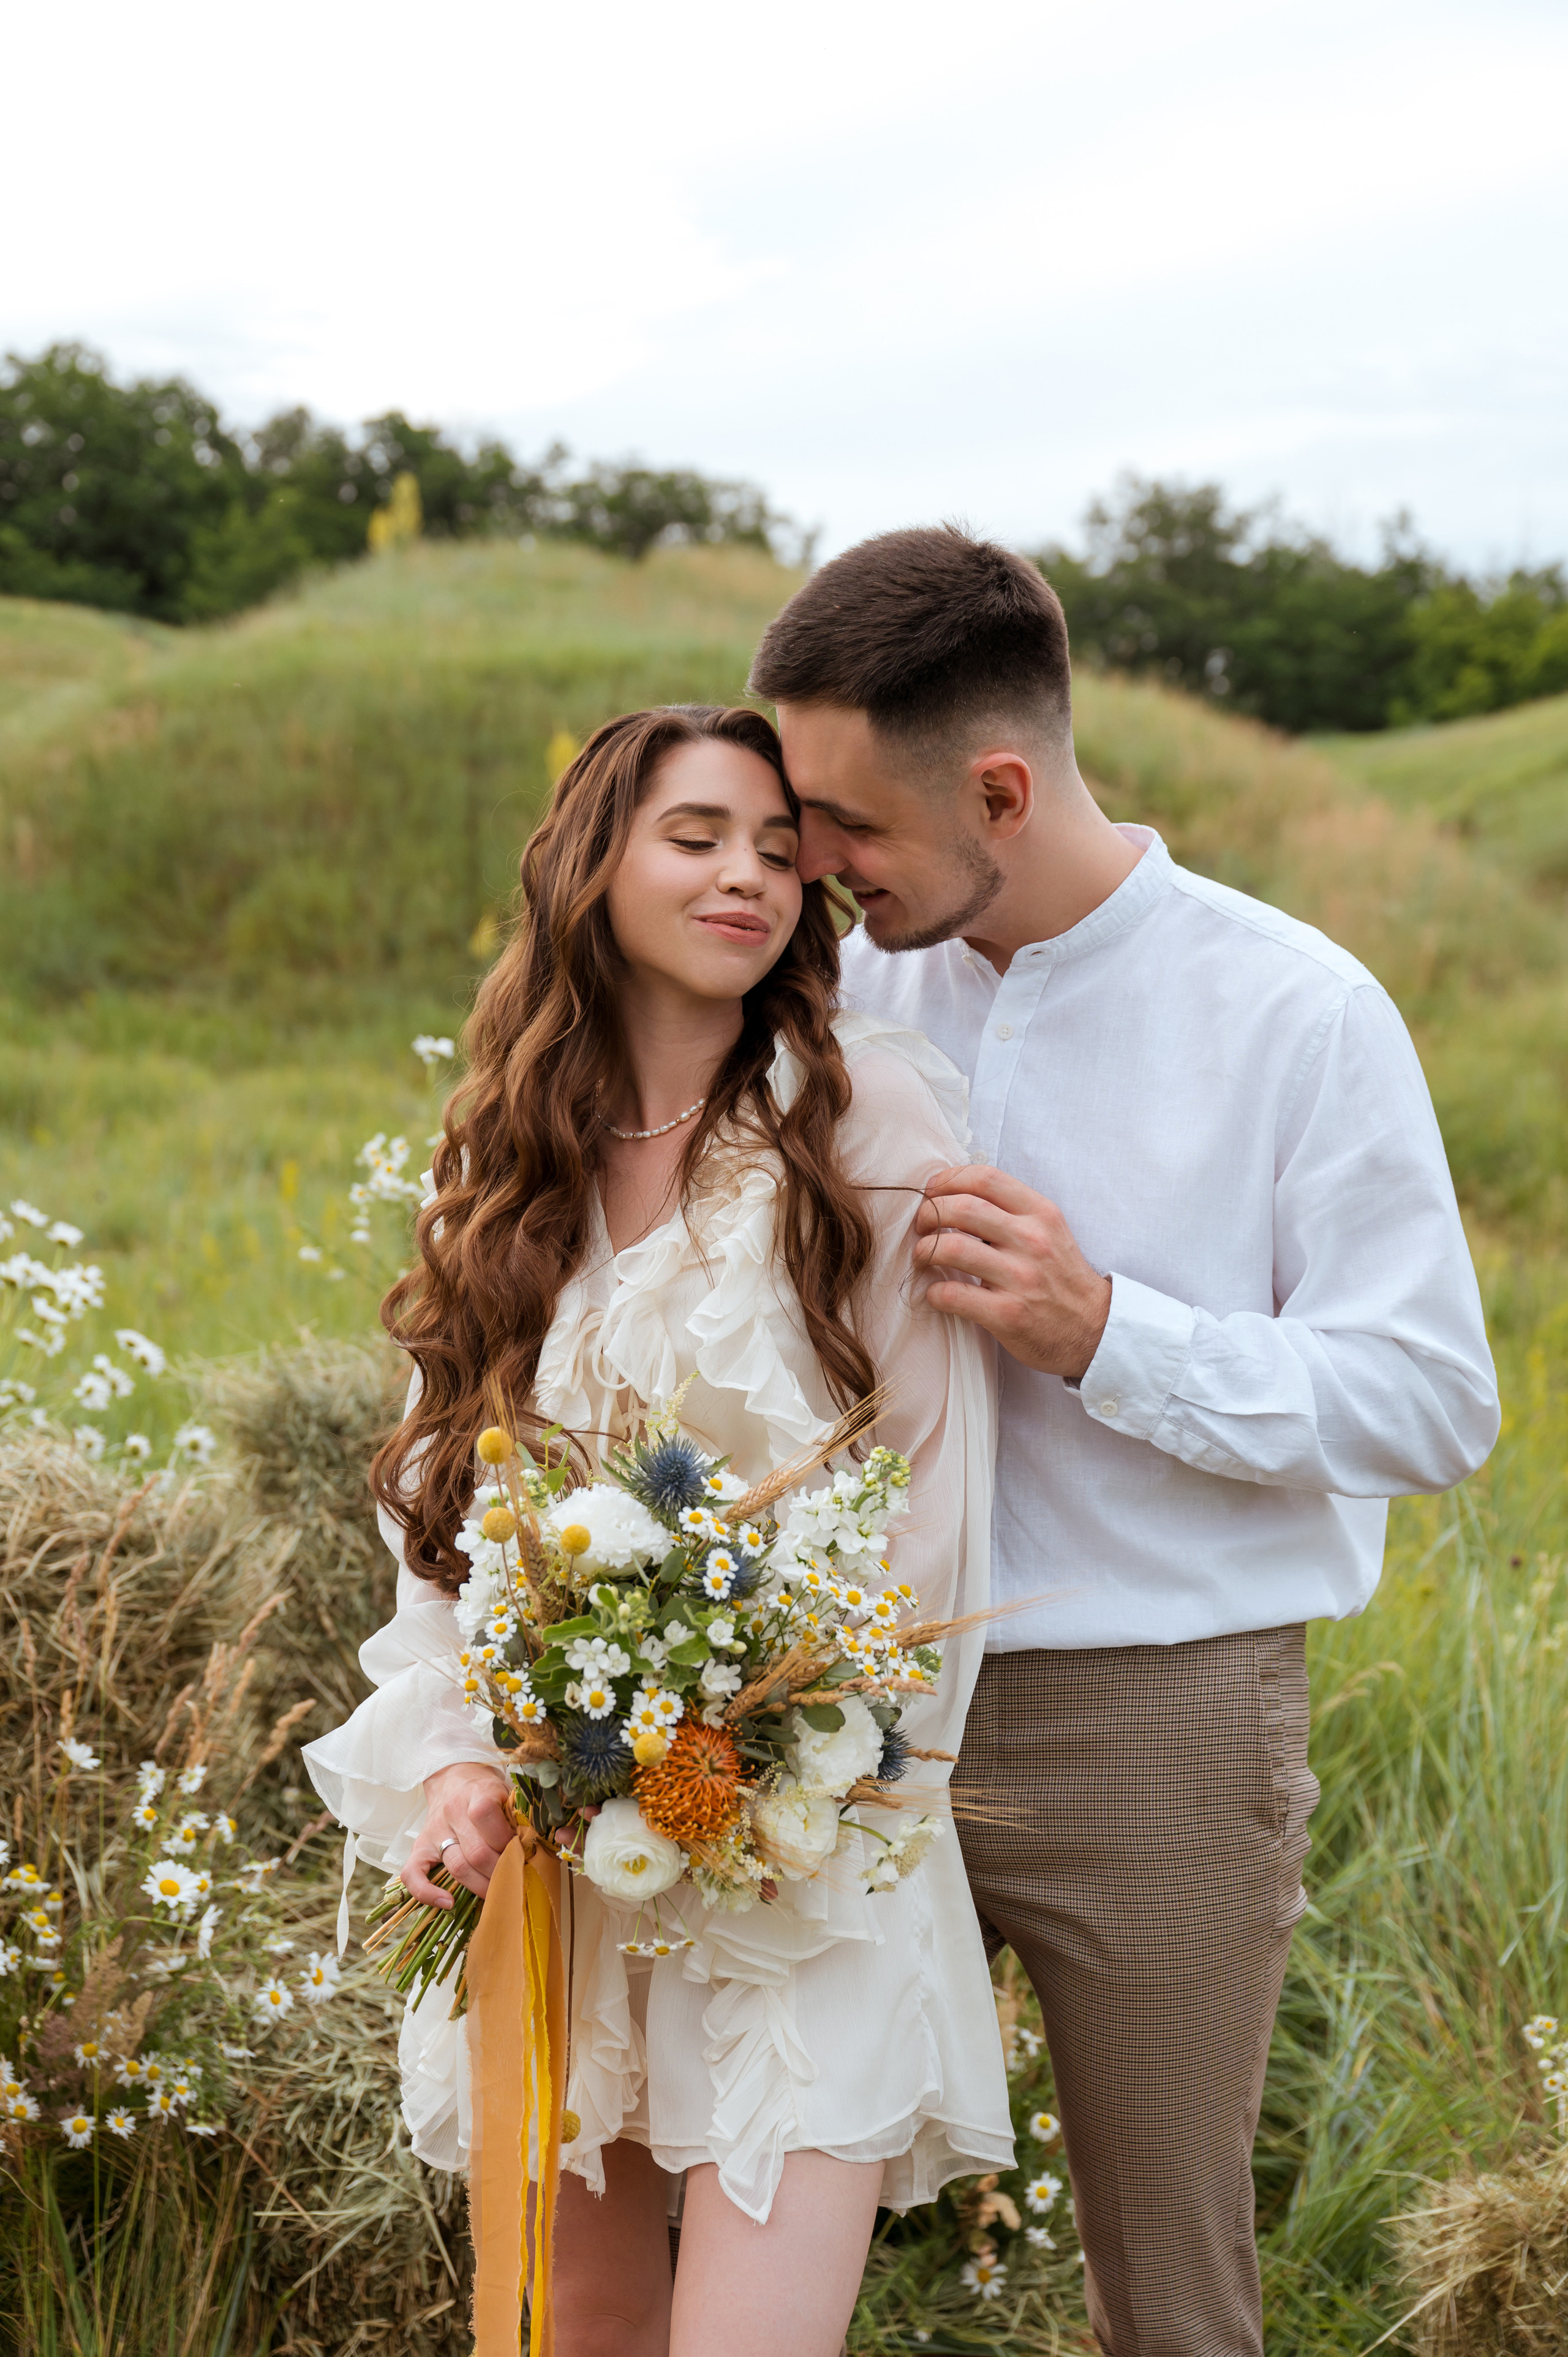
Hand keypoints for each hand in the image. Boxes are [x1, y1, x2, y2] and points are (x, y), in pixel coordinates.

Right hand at [403, 1761, 513, 1908]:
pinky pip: (413, 1874)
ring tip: (497, 1893)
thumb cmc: (487, 1790)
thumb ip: (519, 1815)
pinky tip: (448, 1903)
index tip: (522, 1851)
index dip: (506, 1839)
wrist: (454, 1778)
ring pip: (456, 1866)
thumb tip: (534, 1847)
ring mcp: (434, 1831)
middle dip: (501, 1871)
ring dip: (480, 1885)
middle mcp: (452, 1812)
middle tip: (516, 1879)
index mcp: (476, 1793)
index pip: (486, 1815)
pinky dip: (427, 1893)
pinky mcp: (419, 1847)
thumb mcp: (507, 1791)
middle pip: (476, 1851)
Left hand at [913, 1165, 1111, 1380]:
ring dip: (924, 1250)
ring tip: (922, 1257)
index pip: (985, 1178)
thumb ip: (1010, 1211)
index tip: (932, 1192)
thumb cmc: (1061, 1278)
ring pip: (951, 1247)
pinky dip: (933, 1293)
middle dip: (928, 1214)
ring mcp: (1020, 1278)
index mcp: (1041, 1214)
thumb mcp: (1049, 1231)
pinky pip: (953, 1295)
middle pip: (962, 1207)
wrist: (1094, 1330)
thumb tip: (955, 1195)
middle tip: (921, 1227)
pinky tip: (936, 1294)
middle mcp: (1032, 1240)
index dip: (948, 1180)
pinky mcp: (1008, 1314)